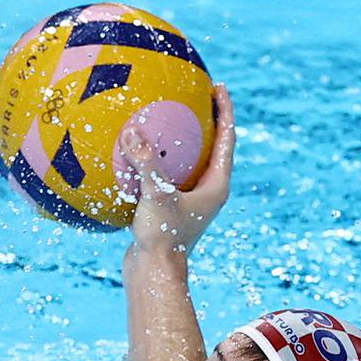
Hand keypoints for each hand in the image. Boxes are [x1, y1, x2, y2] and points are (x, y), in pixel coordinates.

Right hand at [124, 83, 236, 254]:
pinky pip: (168, 177)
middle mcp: (208, 192)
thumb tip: (133, 131)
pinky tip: (137, 153)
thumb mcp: (155, 196)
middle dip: (206, 121)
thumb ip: (147, 163)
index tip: (219, 87)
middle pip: (213, 146)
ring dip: (183, 141)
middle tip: (197, 96)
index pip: (227, 138)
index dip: (225, 111)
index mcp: (216, 185)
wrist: (154, 274)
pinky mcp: (172, 210)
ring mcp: (190, 201)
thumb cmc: (163, 238)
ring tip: (169, 119)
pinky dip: (159, 162)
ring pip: (191, 162)